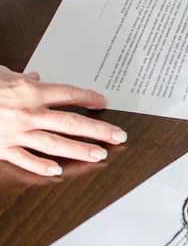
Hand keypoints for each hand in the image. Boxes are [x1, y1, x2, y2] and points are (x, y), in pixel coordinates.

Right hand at [0, 66, 126, 175]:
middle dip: (98, 130)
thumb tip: (36, 76)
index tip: (105, 102)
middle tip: (118, 135)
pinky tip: (57, 171)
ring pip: (55, 144)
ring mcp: (15, 133)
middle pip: (71, 122)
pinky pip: (24, 160)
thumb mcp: (0, 74)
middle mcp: (27, 113)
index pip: (69, 94)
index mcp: (29, 91)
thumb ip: (21, 77)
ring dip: (79, 150)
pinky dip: (41, 166)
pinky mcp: (2, 148)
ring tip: (99, 154)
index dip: (90, 98)